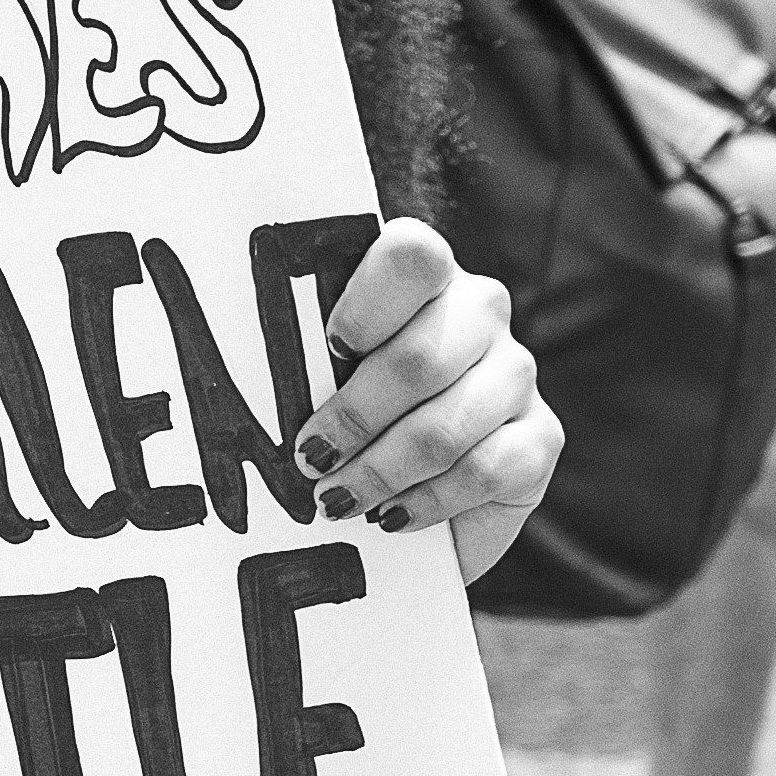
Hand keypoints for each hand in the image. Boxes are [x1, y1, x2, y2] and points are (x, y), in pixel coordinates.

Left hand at [300, 220, 557, 583]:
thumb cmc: (348, 429)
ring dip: (380, 472)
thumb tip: (233, 374)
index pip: (411, 257)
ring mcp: (516, 372)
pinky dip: (427, 502)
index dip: (367, 307)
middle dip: (353, 418)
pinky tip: (391, 518)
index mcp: (422, 278)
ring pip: (447, 425)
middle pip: (421, 357)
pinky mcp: (542, 438)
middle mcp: (480, 311)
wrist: (410, 509)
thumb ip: (301, 365)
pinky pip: (485, 471)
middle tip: (310, 459)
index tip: (328, 352)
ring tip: (336, 501)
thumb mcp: (320, 387)